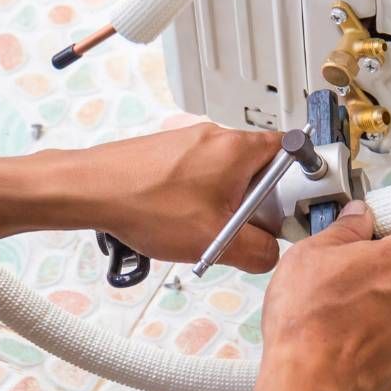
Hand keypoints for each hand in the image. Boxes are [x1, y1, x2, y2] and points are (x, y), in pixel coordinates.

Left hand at [73, 123, 281, 272]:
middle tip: (242, 228)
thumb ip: (257, 252)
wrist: (90, 190)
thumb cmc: (143, 203)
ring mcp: (189, 142)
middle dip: (255, 202)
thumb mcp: (214, 241)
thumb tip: (270, 254)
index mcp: (237, 148)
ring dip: (223, 205)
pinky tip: (177, 222)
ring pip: (226, 175)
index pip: (291, 149)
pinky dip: (197, 200)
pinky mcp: (168, 153)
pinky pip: (199, 176)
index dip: (300, 180)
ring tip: (201, 230)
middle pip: (258, 167)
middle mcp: (215, 137)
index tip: (297, 204)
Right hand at [257, 201, 390, 390]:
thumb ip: (342, 230)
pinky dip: (383, 345)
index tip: (368, 247)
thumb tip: (358, 215)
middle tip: (361, 281)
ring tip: (350, 320)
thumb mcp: (308, 256)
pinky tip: (352, 348)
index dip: (388, 241)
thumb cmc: (305, 320)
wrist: (309, 384)